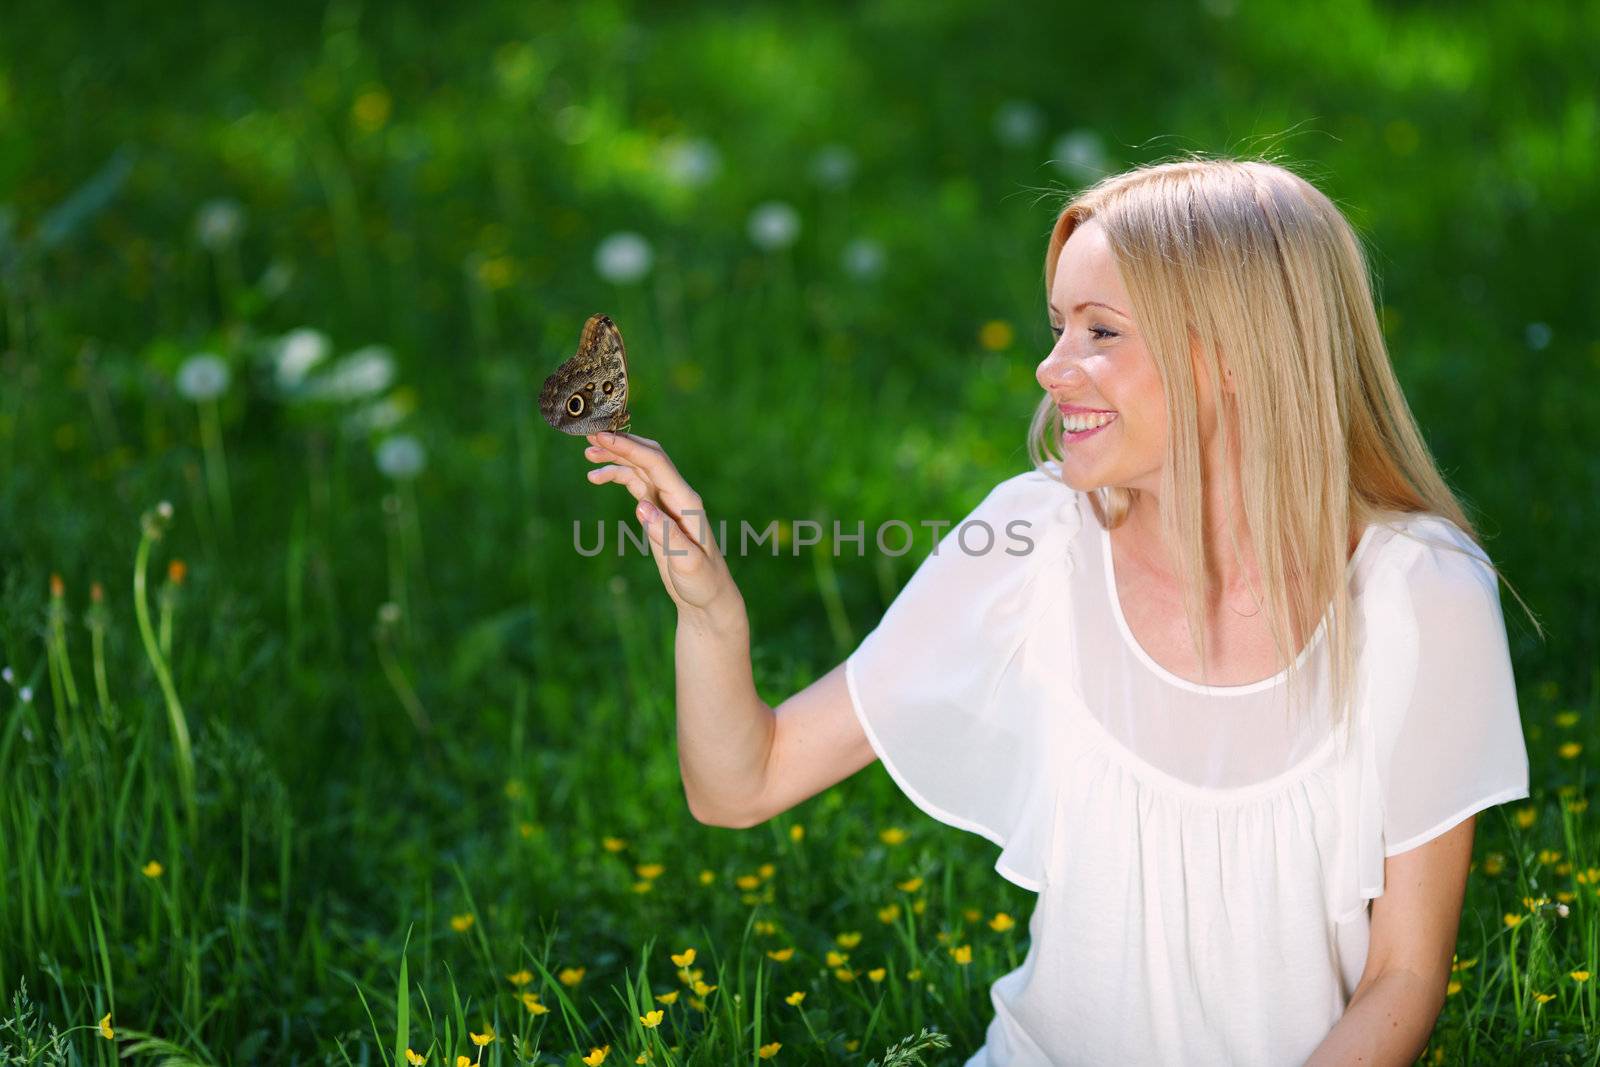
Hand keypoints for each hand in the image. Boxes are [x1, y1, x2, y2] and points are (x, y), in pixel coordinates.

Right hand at [583, 431, 741, 614]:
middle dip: (621, 443)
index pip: (656, 464)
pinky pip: (636, 483)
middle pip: (648, 457)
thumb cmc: (703, 582)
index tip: (601, 437)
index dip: (629, 448)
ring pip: (639, 468)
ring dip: (615, 457)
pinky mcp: (657, 512)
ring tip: (587, 455)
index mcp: (687, 502)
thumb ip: (667, 534)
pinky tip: (596, 477)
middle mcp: (677, 495)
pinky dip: (617, 475)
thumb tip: (641, 506)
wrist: (709, 597)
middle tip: (589, 436)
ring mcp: (667, 502)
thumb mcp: (687, 563)